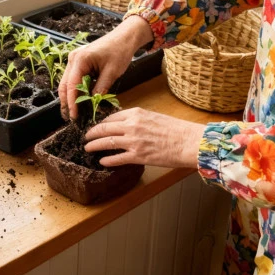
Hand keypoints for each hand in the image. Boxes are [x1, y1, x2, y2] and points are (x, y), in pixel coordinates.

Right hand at [58, 17, 151, 118]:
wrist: (124, 37)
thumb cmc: (119, 51)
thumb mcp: (112, 72)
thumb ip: (100, 88)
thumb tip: (92, 104)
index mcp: (80, 59)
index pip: (71, 85)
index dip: (72, 102)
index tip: (74, 116)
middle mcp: (73, 59)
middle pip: (65, 85)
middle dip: (66, 102)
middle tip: (71, 118)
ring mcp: (74, 60)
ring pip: (67, 82)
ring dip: (70, 97)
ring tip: (73, 112)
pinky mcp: (79, 62)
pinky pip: (74, 79)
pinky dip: (76, 90)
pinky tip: (80, 100)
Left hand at [83, 108, 204, 168]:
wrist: (188, 142)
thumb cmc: (175, 129)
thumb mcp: (153, 116)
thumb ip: (137, 119)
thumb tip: (124, 124)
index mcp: (135, 113)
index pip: (110, 117)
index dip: (100, 123)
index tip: (95, 126)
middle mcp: (131, 125)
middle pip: (104, 128)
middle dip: (91, 133)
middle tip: (85, 137)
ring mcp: (133, 141)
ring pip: (106, 142)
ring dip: (94, 146)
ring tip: (88, 148)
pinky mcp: (138, 156)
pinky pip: (116, 158)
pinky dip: (107, 160)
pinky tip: (102, 161)